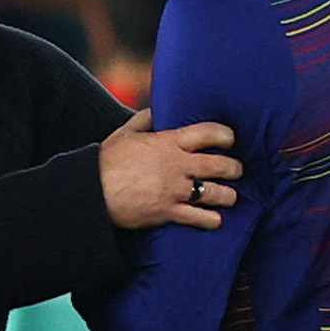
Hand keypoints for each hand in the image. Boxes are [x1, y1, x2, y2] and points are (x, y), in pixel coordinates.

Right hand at [99, 111, 241, 229]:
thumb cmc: (106, 161)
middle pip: (220, 165)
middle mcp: (178, 165)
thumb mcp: (124, 133)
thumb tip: (157, 111)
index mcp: (169, 142)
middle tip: (236, 170)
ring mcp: (175, 190)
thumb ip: (144, 120)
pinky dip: (211, 219)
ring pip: (215, 193)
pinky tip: (216, 219)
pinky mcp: (169, 212)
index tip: (230, 139)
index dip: (226, 135)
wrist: (93, 191)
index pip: (209, 133)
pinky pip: (199, 217)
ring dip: (228, 195)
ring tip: (230, 196)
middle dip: (234, 168)